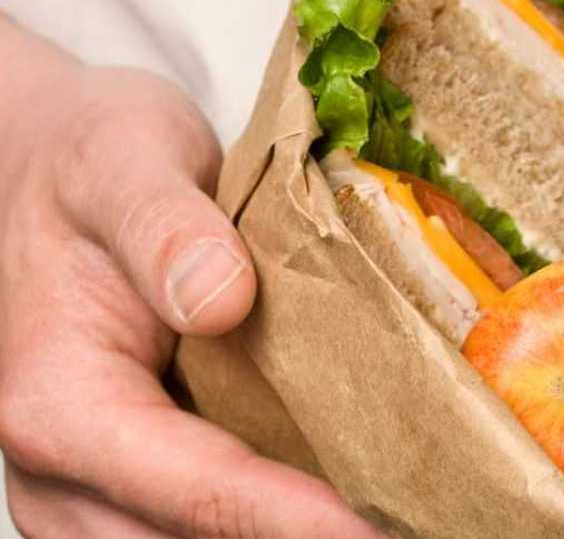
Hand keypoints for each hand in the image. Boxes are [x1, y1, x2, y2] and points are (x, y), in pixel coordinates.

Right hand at [0, 20, 379, 536]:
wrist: (41, 173)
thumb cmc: (80, 166)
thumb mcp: (121, 162)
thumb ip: (164, 227)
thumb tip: (224, 298)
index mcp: (62, 402)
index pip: (200, 488)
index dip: (300, 519)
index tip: (386, 527)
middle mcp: (66, 471)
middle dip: (308, 536)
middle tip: (422, 517)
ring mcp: (96, 488)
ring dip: (293, 531)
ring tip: (402, 511)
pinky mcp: (133, 481)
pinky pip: (202, 525)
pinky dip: (278, 516)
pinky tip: (356, 490)